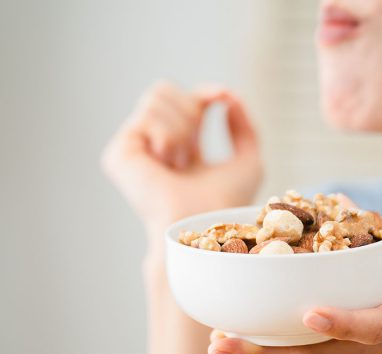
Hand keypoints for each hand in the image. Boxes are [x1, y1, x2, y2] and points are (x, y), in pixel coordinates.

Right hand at [102, 81, 261, 242]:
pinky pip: (147, 115)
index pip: (185, 103)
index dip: (204, 94)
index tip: (221, 96)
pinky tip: (166, 164)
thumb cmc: (229, 200)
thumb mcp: (249, 160)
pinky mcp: (119, 153)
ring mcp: (134, 150)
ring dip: (181, 128)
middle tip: (193, 148)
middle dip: (190, 110)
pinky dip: (167, 137)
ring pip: (155, 97)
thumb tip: (228, 96)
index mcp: (181, 149)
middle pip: (164, 91)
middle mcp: (153, 147)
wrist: (205, 221)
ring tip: (180, 162)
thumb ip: (244, 126)